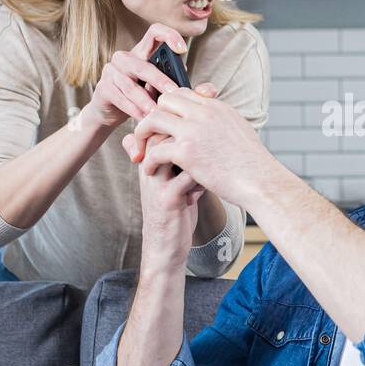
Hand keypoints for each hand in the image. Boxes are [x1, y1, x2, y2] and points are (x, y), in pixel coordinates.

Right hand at [85, 22, 190, 130]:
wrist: (111, 113)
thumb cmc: (139, 97)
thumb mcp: (155, 86)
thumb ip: (168, 77)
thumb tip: (183, 71)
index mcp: (141, 52)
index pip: (154, 32)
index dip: (169, 35)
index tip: (182, 49)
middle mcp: (124, 57)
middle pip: (142, 65)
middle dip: (160, 80)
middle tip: (173, 93)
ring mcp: (111, 71)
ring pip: (130, 86)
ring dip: (146, 101)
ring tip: (157, 112)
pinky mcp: (102, 87)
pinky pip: (120, 98)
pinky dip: (133, 109)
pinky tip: (143, 118)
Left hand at [129, 88, 270, 206]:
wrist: (260, 181)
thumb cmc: (252, 163)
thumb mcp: (239, 131)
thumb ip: (221, 122)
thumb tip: (214, 123)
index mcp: (216, 107)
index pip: (183, 94)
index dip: (169, 107)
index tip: (163, 123)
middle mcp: (204, 113)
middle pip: (164, 101)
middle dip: (152, 116)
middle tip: (148, 135)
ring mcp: (194, 131)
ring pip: (153, 120)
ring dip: (143, 134)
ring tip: (141, 150)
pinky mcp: (187, 152)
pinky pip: (155, 150)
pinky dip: (148, 160)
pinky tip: (149, 169)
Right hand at [135, 132, 206, 268]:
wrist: (165, 243)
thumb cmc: (174, 207)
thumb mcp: (175, 178)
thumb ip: (183, 157)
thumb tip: (204, 133)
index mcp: (150, 159)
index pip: (161, 126)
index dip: (184, 122)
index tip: (208, 125)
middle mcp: (149, 167)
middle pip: (164, 133)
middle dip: (192, 134)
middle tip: (214, 138)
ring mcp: (156, 183)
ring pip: (174, 151)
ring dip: (199, 153)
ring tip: (214, 160)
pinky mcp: (168, 200)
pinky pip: (187, 177)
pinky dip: (204, 175)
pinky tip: (212, 182)